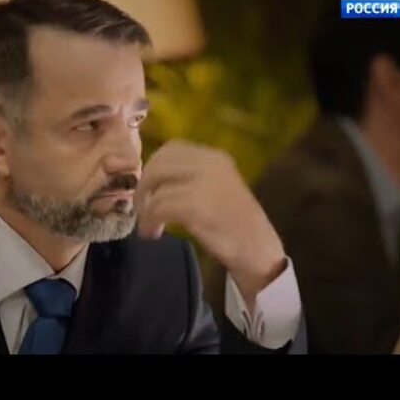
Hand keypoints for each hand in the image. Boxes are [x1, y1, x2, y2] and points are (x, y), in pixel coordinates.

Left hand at [135, 140, 286, 306]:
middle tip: (141, 208)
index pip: (172, 148)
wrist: (258, 250)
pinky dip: (150, 222)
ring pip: (157, 188)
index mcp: (215, 157)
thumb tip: (152, 180)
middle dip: (144, 186)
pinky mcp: (196, 206)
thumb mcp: (216, 188)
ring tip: (149, 226)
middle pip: (159, 163)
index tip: (149, 188)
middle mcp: (210, 164)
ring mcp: (203, 183)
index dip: (153, 167)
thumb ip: (190, 177)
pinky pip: (159, 208)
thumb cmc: (235, 224)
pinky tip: (153, 234)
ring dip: (146, 209)